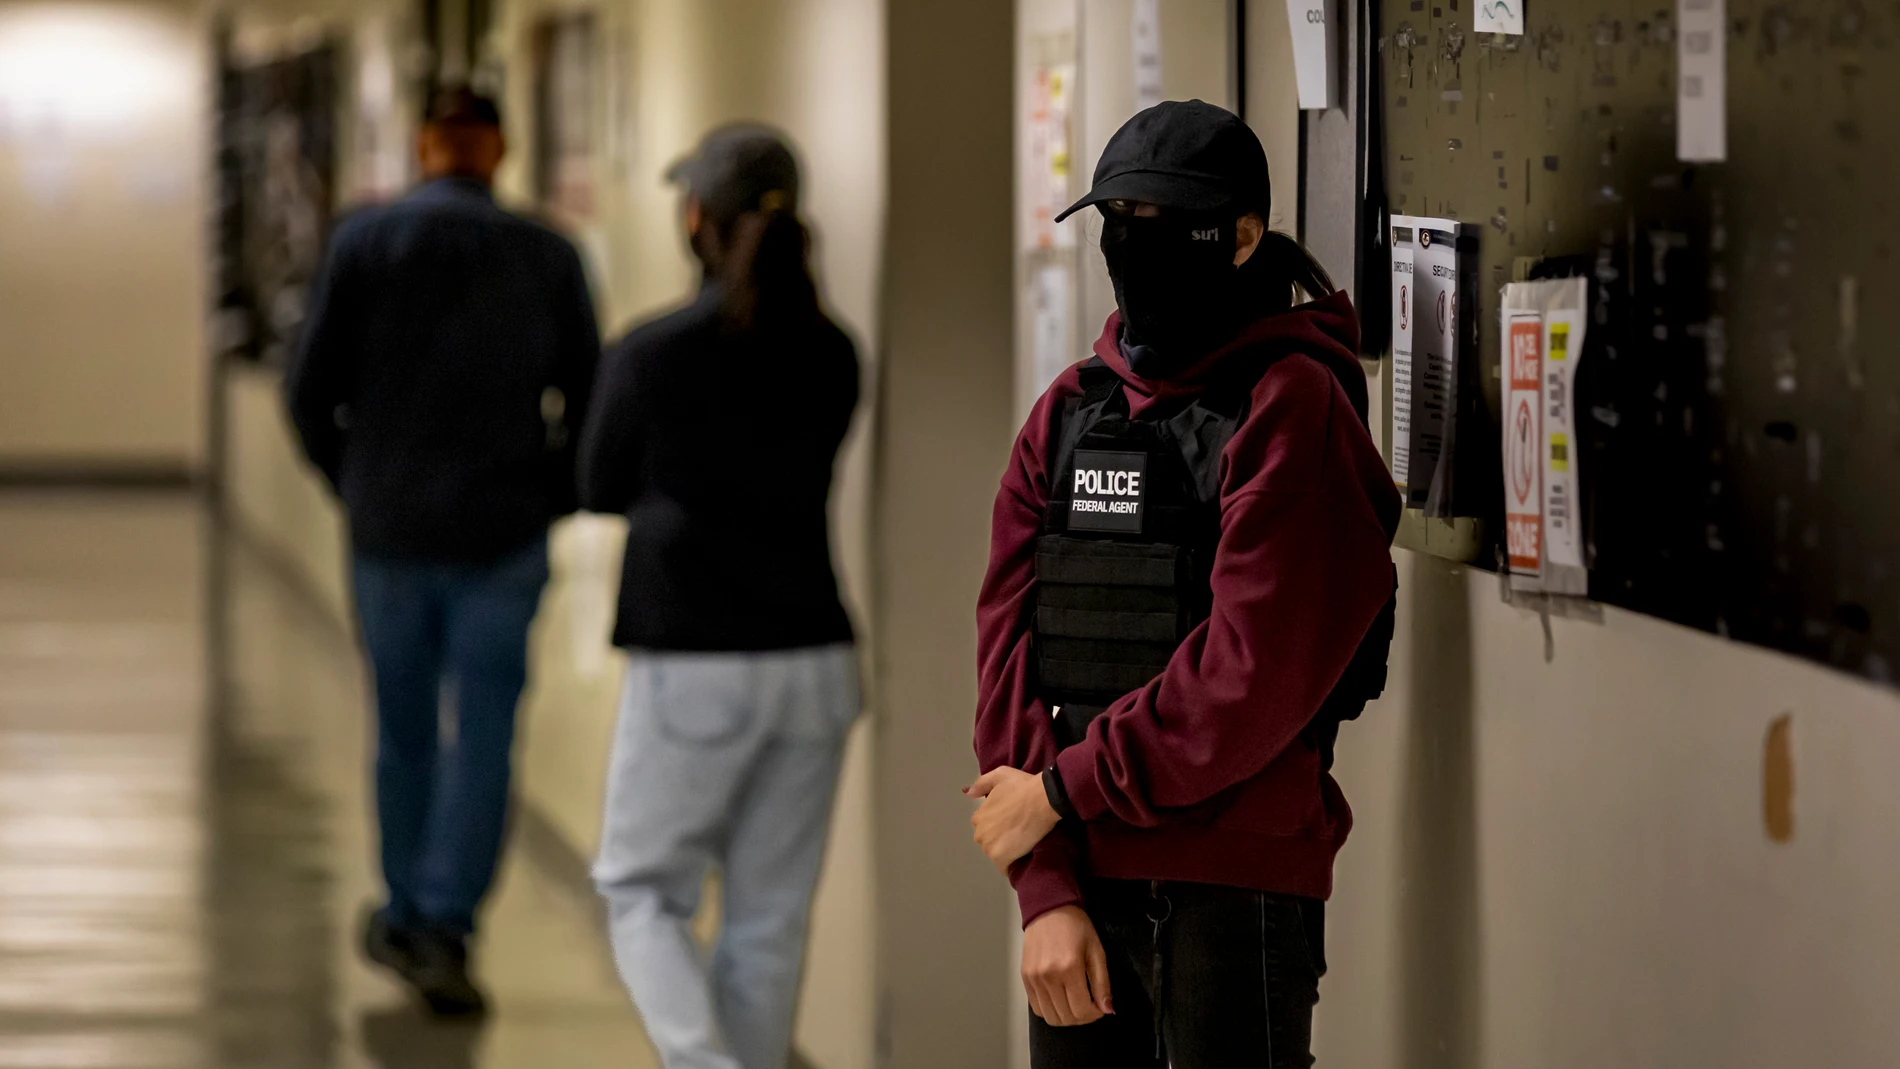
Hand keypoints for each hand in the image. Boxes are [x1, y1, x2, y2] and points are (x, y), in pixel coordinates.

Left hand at [965, 767, 1061, 872]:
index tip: (1010, 821)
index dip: (998, 823)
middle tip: (1017, 831)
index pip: (984, 826)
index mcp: (978, 817)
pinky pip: (1004, 867)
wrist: (1043, 799)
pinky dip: (1011, 865)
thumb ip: (981, 784)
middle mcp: (980, 834)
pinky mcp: (1002, 859)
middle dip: (999, 838)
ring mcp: (990, 848)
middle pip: (988, 841)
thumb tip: (968, 793)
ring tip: (1022, 843)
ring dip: (1006, 851)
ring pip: (996, 854)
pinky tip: (1021, 857)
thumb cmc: (1023, 787)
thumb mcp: (1000, 775)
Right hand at [1022, 905, 1112, 1026]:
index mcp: (1069, 969)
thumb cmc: (1076, 927)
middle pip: (1067, 1018)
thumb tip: (1108, 1010)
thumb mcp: (1097, 951)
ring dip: (1066, 1017)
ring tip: (1074, 1003)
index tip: (1100, 1006)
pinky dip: (1051, 1011)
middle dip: (1083, 1017)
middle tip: (1089, 1004)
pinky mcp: (1025, 979)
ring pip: (1051, 1017)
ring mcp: (1034, 980)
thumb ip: (1102, 983)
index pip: (1082, 1011)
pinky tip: (1060, 999)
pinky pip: (1037, 1009)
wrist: (1048, 909)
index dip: (1095, 1014)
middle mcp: (1048, 977)